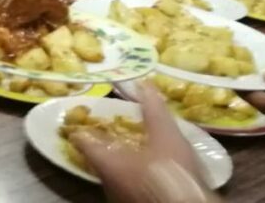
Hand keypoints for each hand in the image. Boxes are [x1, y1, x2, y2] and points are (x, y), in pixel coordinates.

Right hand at [70, 84, 213, 202]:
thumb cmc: (150, 181)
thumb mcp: (114, 165)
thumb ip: (93, 148)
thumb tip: (75, 133)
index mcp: (166, 131)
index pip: (153, 103)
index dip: (144, 91)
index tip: (140, 80)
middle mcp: (181, 144)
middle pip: (165, 125)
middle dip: (150, 119)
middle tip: (137, 113)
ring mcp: (189, 165)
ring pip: (170, 146)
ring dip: (154, 142)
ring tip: (139, 142)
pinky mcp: (189, 183)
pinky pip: (172, 164)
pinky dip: (158, 160)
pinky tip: (147, 169)